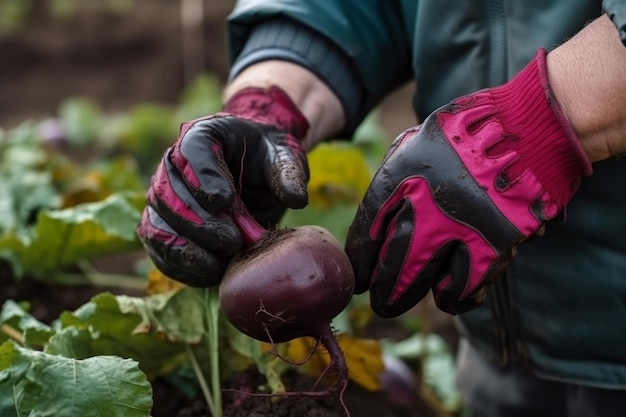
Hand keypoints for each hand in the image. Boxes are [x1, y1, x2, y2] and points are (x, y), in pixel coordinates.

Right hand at [137, 86, 309, 285]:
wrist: (257, 173)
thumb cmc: (267, 159)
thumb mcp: (285, 156)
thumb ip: (288, 172)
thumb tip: (296, 199)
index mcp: (201, 137)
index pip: (192, 152)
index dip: (203, 178)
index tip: (225, 201)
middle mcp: (174, 166)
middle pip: (169, 194)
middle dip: (199, 223)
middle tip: (231, 241)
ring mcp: (165, 199)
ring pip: (158, 225)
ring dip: (186, 249)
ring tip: (218, 263)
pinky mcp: (166, 228)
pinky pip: (160, 250)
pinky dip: (180, 266)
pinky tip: (208, 274)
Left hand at [345, 49, 591, 316]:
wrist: (528, 128)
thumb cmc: (466, 138)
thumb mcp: (414, 144)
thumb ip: (391, 182)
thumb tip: (376, 228)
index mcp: (399, 176)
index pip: (366, 231)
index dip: (360, 261)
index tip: (359, 277)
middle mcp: (424, 205)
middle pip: (388, 266)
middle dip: (381, 290)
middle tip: (380, 300)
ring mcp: (458, 228)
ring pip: (418, 285)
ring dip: (406, 297)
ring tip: (401, 301)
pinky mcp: (493, 246)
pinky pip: (461, 290)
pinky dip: (453, 298)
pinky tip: (450, 294)